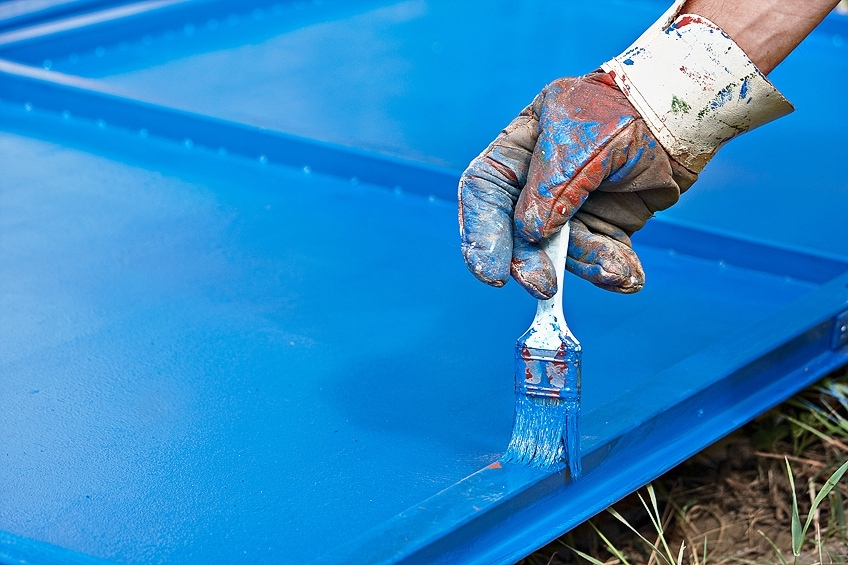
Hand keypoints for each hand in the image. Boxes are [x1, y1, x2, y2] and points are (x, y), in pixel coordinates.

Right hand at [458, 71, 696, 298]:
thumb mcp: (583, 137)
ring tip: (618, 270)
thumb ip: (553, 185)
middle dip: (529, 262)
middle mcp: (535, 185)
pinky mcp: (602, 228)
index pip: (484, 192)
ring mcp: (569, 210)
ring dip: (586, 266)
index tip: (492, 271)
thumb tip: (529, 233)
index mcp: (517, 150)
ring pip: (562, 253)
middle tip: (544, 286)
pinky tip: (629, 275)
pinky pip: (599, 258)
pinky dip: (613, 270)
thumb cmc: (626, 111)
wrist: (682, 118)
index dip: (481, 233)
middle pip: (517, 233)